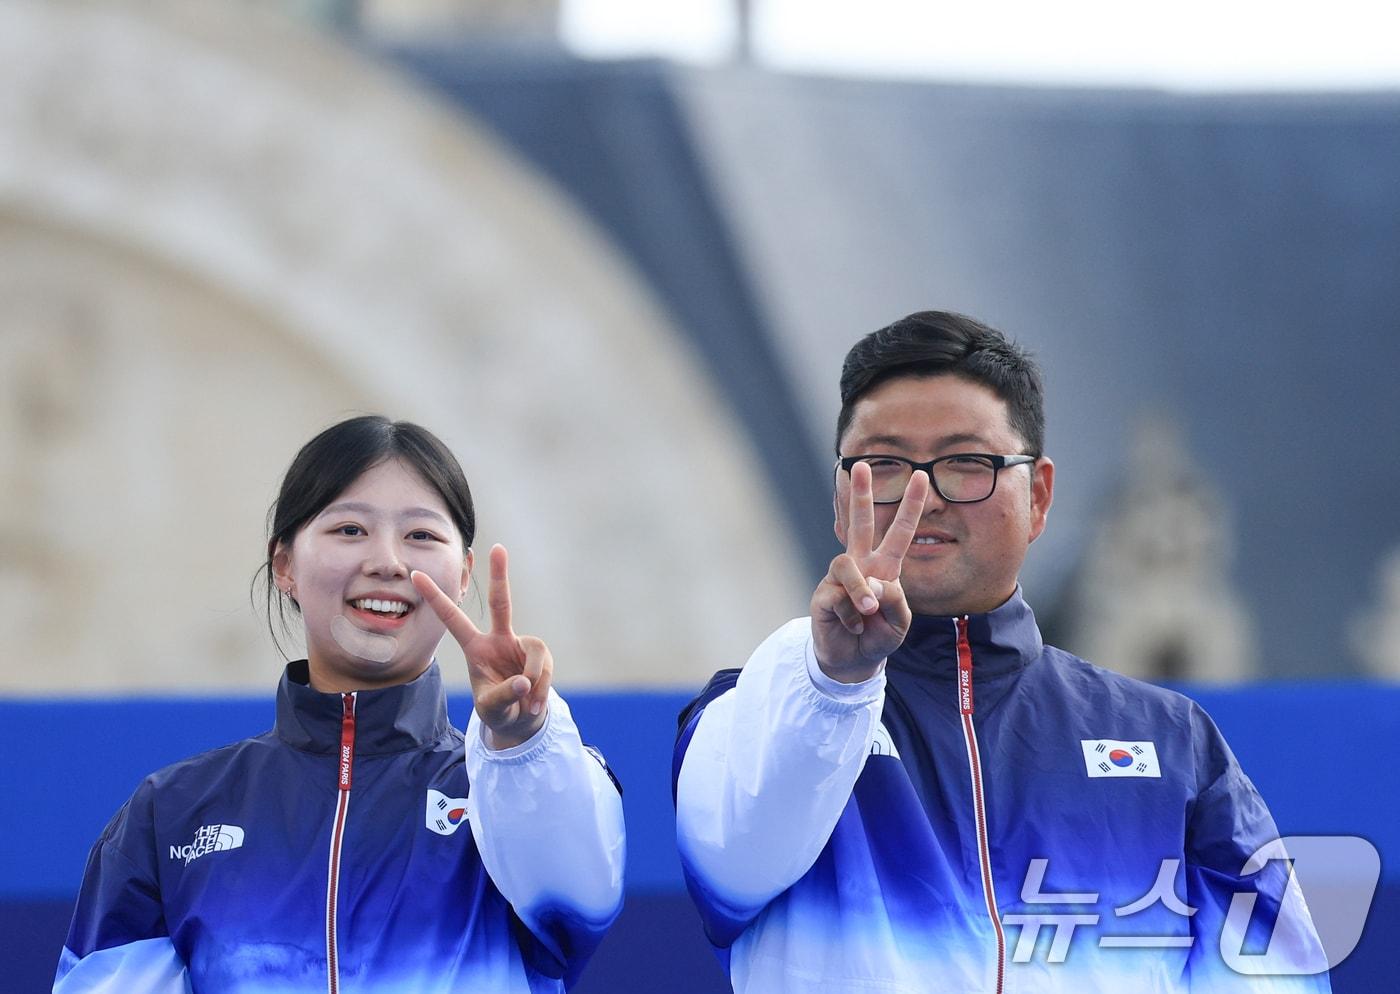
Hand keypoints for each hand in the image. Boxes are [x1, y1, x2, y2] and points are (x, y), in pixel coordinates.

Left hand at [412, 544, 551, 748]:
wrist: (520, 720)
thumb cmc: (497, 709)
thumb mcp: (492, 708)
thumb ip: (505, 695)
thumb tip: (524, 682)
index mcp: (475, 648)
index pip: (452, 619)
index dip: (435, 597)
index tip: (416, 574)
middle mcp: (499, 639)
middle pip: (501, 602)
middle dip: (500, 575)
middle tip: (498, 548)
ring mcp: (521, 644)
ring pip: (533, 653)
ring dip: (533, 682)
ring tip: (528, 705)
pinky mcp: (540, 655)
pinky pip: (543, 669)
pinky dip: (541, 690)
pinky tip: (534, 705)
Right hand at [811, 462, 928, 681]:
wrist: (854, 660)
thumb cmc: (879, 634)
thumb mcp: (900, 621)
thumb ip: (895, 600)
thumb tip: (872, 583)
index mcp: (885, 566)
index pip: (899, 531)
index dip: (910, 505)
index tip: (920, 476)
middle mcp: (861, 565)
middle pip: (860, 523)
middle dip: (861, 494)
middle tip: (858, 465)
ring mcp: (840, 579)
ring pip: (846, 565)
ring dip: (860, 591)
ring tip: (867, 612)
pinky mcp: (823, 594)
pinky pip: (837, 596)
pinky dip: (850, 616)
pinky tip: (852, 625)